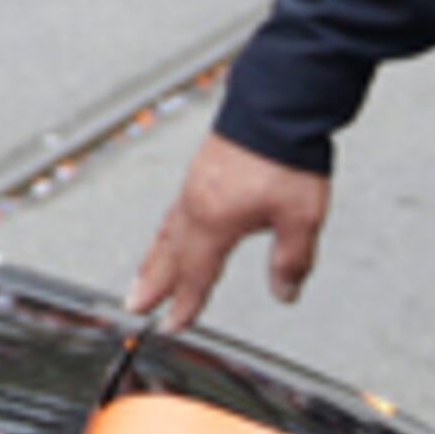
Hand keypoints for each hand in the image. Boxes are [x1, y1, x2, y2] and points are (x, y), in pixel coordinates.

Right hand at [128, 130, 332, 333]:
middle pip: (168, 254)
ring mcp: (193, 188)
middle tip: (133, 306)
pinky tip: (170, 235)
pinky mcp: (200, 173)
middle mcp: (195, 206)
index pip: (196, 274)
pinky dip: (166, 234)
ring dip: (153, 260)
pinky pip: (173, 213)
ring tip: (142, 277)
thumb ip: (291, 260)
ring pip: (166, 233)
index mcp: (215, 222)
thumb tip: (285, 293)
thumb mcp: (302, 218)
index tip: (172, 326)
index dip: (185, 303)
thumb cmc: (286, 159)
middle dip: (152, 283)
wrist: (276, 107)